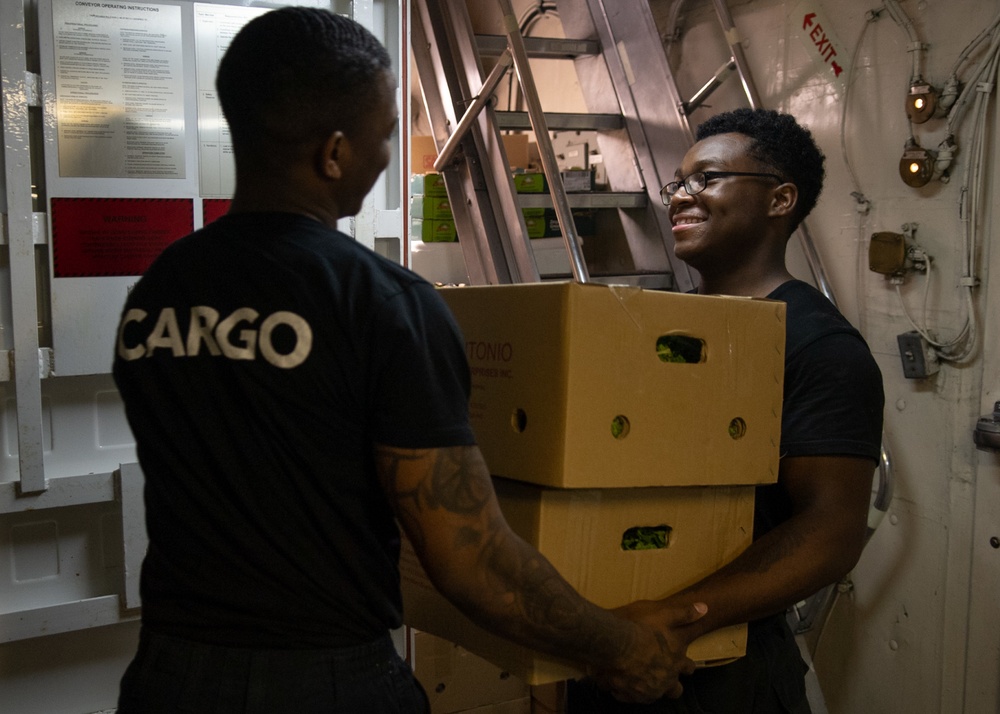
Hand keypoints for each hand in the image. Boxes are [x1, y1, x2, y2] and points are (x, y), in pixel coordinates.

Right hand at [589, 600, 707, 702]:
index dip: (685, 664)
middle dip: (672, 684)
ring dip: (648, 688)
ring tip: (638, 679)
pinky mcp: (630, 695)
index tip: (682, 662)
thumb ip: (685, 614)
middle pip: (675, 690)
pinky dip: (625, 692)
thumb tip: (705, 608)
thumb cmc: (641, 628)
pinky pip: (628, 697)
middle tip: (662, 675)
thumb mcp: (665, 615)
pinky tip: (619, 684)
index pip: (688, 667)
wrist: (616, 643)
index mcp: (675, 661)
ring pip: (653, 696)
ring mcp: (648, 690)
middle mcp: (665, 680)